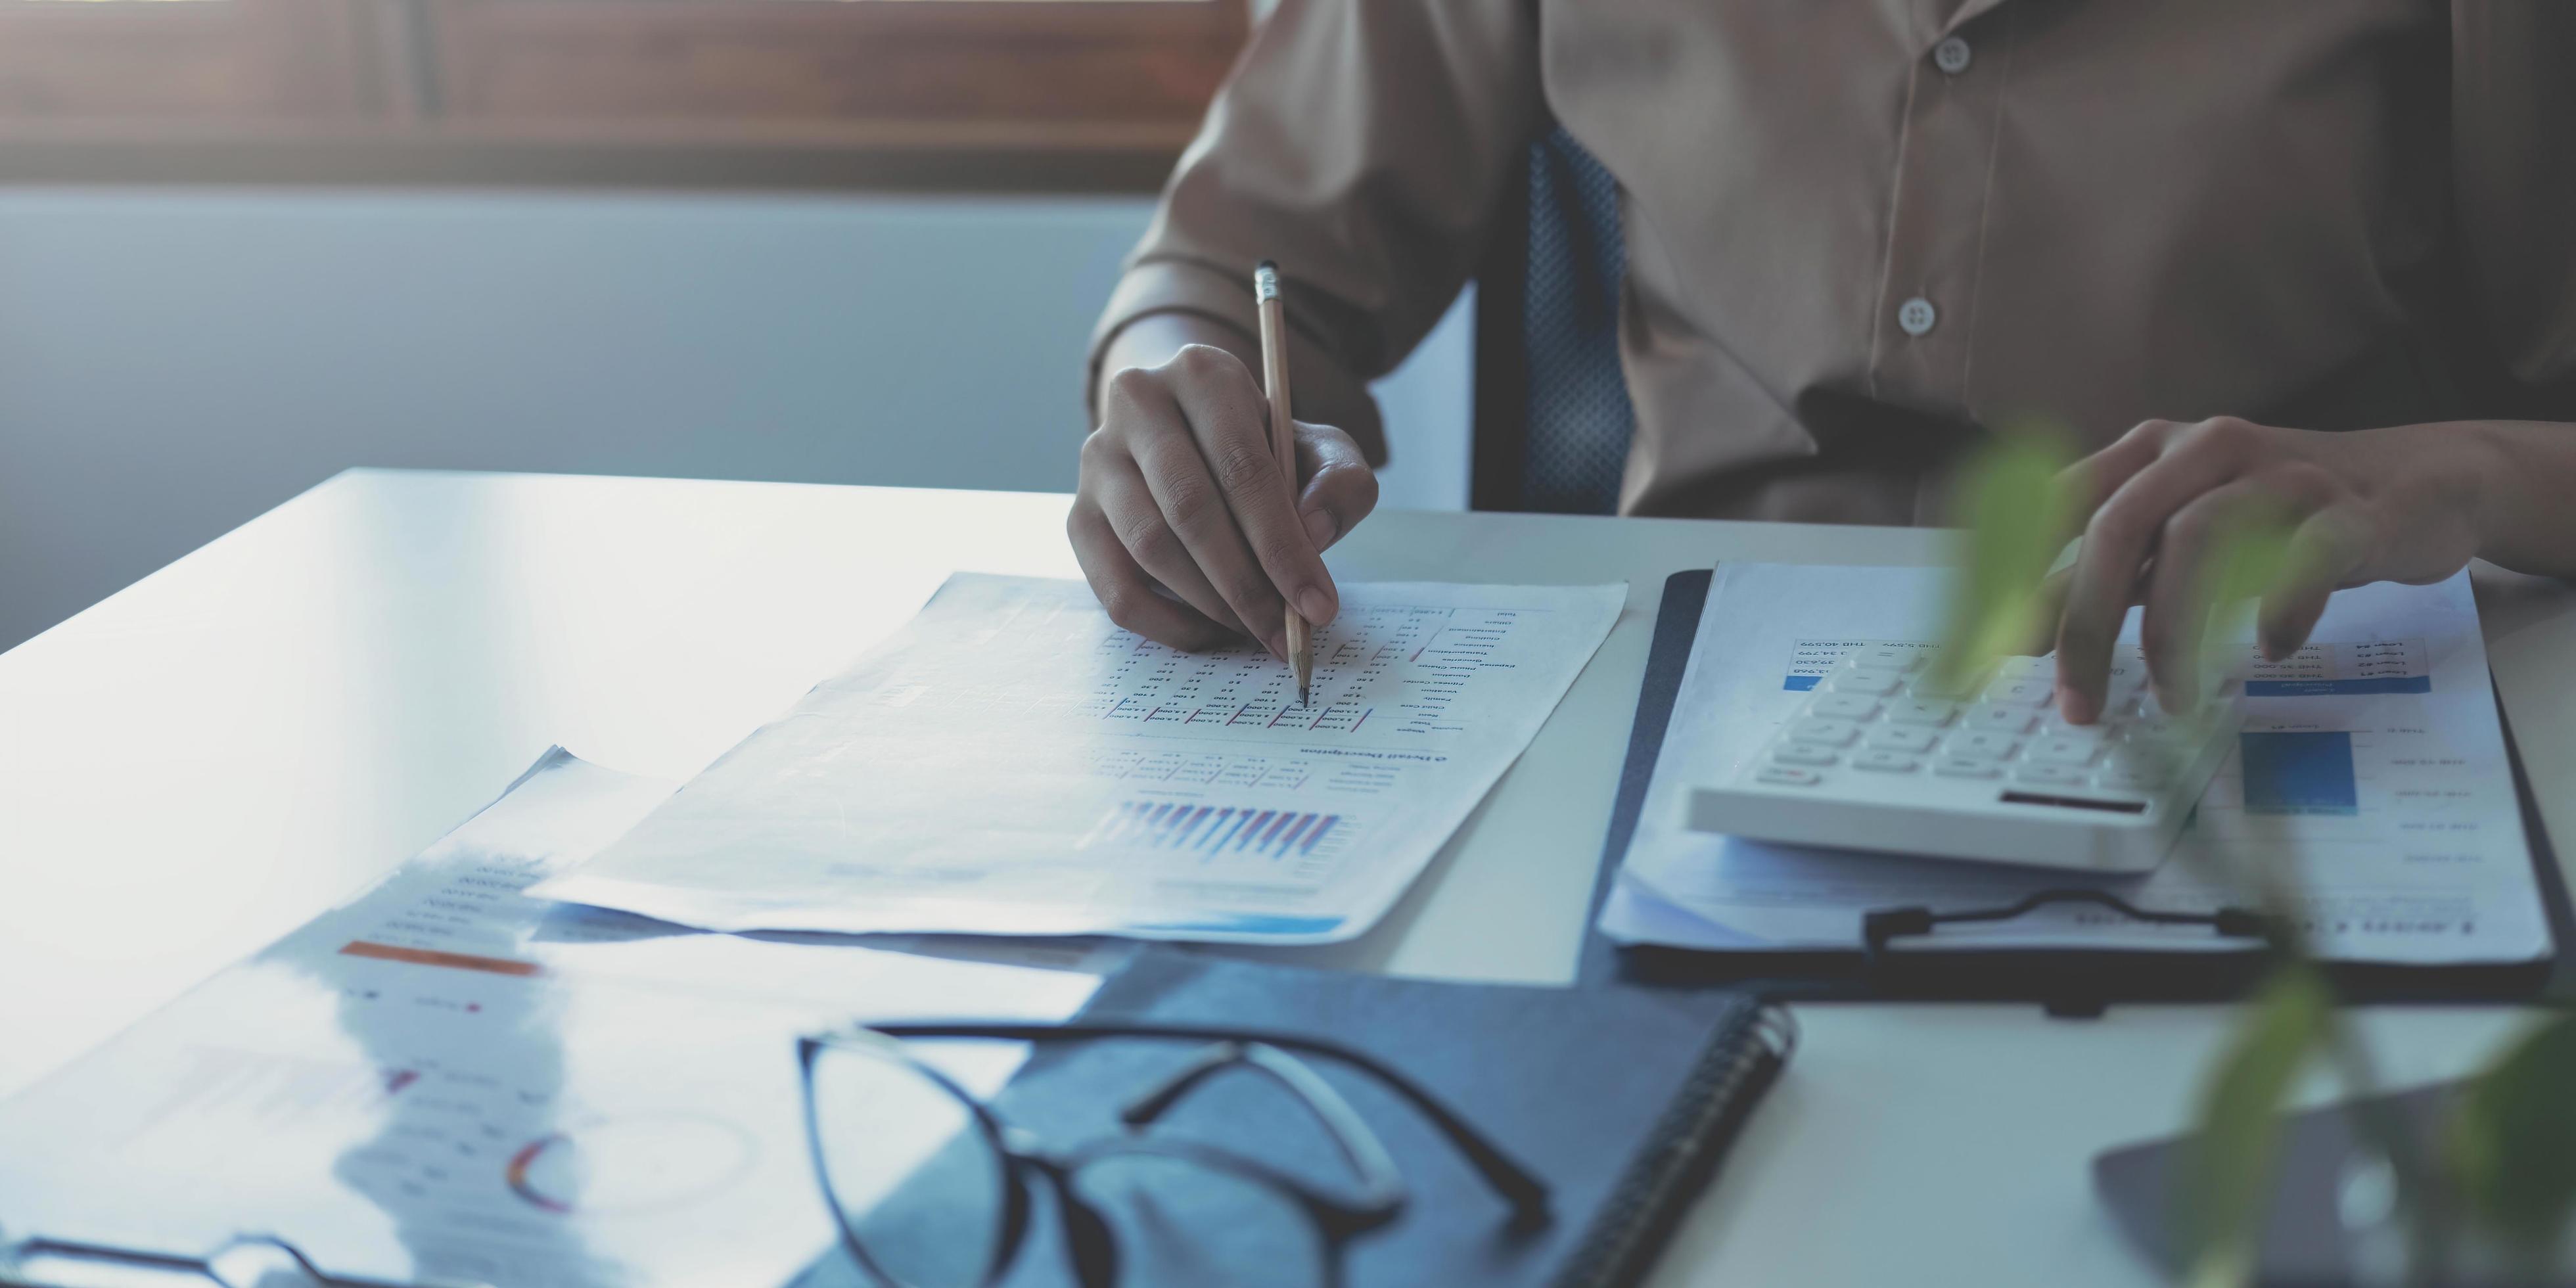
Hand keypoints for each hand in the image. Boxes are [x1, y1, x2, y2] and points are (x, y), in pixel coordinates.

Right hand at [1069, 340, 1377, 654]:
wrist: (1194, 440)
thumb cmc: (1264, 451)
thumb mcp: (1321, 451)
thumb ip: (1341, 482)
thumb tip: (1313, 532)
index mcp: (1202, 373)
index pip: (1242, 466)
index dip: (1282, 543)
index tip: (1317, 603)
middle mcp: (1136, 403)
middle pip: (1191, 509)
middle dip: (1247, 584)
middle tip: (1286, 630)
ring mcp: (1098, 460)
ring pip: (1151, 548)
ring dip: (1211, 604)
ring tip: (1257, 629)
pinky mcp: (1078, 516)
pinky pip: (1114, 590)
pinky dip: (1168, 625)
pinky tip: (1212, 631)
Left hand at [2048, 417, 2487, 722]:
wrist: (2418, 484)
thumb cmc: (2278, 519)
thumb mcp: (2180, 542)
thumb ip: (2110, 577)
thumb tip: (2018, 630)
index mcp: (2151, 451)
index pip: (2060, 502)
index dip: (2017, 572)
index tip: (1990, 644)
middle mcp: (2206, 449)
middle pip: (2119, 527)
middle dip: (2087, 625)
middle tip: (2079, 702)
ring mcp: (2280, 474)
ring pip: (2200, 539)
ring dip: (2174, 633)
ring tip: (2174, 699)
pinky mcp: (2350, 510)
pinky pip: (2304, 556)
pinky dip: (2279, 608)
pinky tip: (2269, 649)